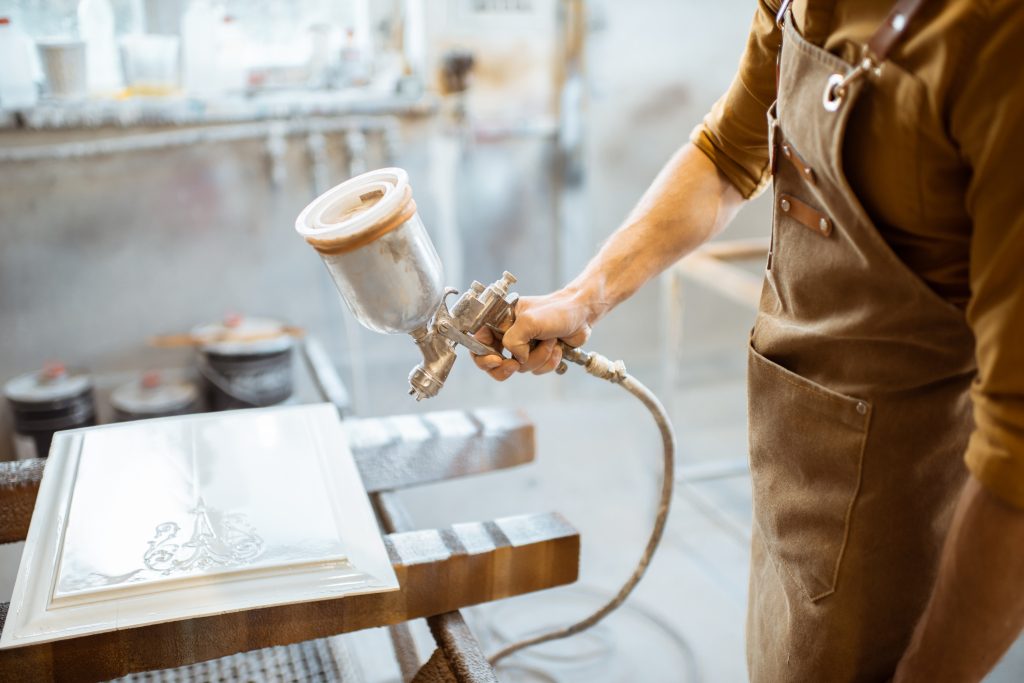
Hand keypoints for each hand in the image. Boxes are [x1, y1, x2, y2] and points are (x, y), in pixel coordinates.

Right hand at [471, 289, 593, 380]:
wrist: (582, 315)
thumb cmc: (557, 311)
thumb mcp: (529, 322)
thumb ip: (513, 341)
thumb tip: (516, 358)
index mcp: (499, 321)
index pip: (478, 343)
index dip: (482, 356)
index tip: (496, 360)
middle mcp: (508, 335)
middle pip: (494, 364)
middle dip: (509, 366)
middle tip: (517, 363)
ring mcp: (523, 347)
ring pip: (519, 368)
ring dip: (538, 358)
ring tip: (549, 341)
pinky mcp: (537, 355)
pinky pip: (535, 370)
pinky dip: (548, 362)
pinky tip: (556, 348)